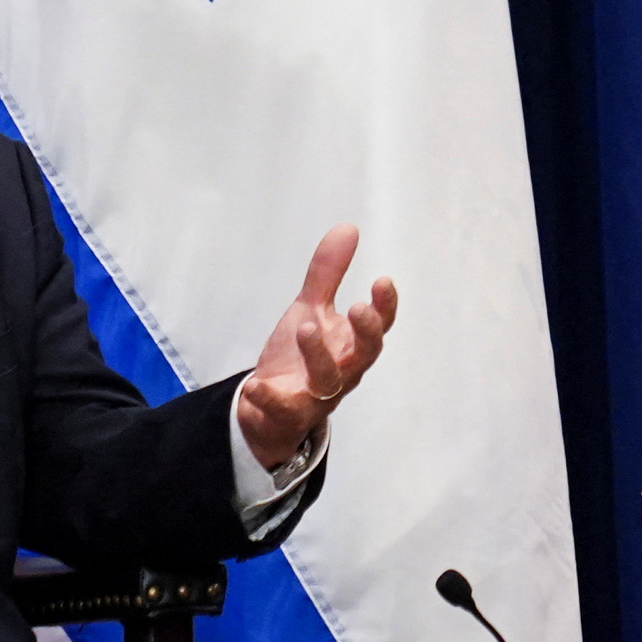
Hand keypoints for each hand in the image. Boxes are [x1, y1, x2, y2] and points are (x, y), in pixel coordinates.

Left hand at [234, 226, 396, 472]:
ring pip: (328, 380)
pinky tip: (256, 385)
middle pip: (365, 355)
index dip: (385, 306)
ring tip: (303, 327)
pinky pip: (283, 409)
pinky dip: (269, 398)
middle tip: (356, 308)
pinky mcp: (289, 414)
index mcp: (350, 345)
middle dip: (365, 332)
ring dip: (319, 354)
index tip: (382, 280)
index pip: (379, 326)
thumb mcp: (311, 310)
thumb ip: (328, 274)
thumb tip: (348, 228)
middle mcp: (343, 371)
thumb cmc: (300, 358)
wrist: (271, 410)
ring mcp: (317, 395)